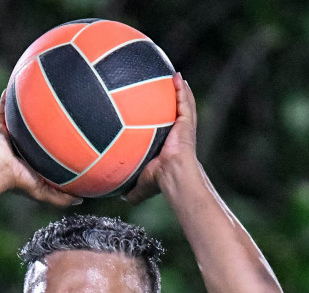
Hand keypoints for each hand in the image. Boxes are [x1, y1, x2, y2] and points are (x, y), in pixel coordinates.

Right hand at [0, 94, 80, 207]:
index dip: (57, 136)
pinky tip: (16, 80)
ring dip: (27, 101)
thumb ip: (61, 197)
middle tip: (61, 102)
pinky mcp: (0, 125)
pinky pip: (4, 106)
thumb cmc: (19, 181)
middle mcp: (22, 142)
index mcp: (33, 155)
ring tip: (41, 85)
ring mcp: (11, 133)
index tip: (72, 126)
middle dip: (45, 115)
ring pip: (21, 113)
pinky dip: (8, 96)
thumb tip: (82, 201)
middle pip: (37, 125)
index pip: (47, 143)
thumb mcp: (44, 191)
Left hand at [124, 73, 198, 203]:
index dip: (162, 118)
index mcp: (168, 144)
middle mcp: (177, 134)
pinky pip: (185, 102)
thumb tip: (121, 198)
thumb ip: (132, 190)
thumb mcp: (142, 184)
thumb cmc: (159, 180)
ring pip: (183, 104)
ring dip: (179, 90)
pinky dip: (182, 90)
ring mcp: (184, 127)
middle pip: (175, 112)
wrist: (172, 175)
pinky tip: (177, 77)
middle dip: (173, 99)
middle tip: (166, 85)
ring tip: (174, 77)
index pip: (165, 128)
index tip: (155, 108)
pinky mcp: (187, 123)